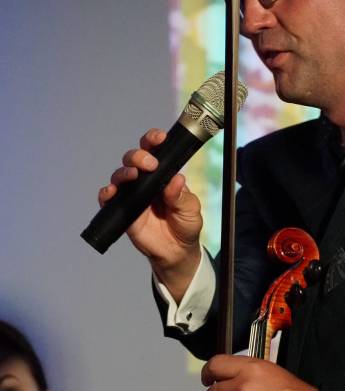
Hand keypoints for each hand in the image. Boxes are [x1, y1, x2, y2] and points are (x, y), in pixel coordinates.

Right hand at [97, 128, 202, 302]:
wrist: (176, 252)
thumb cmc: (185, 225)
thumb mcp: (191, 210)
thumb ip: (182, 196)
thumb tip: (176, 180)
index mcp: (163, 174)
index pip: (155, 150)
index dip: (154, 140)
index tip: (160, 138)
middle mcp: (145, 180)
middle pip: (133, 158)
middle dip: (138, 155)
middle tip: (150, 164)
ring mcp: (132, 194)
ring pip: (120, 175)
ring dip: (124, 172)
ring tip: (134, 175)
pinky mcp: (122, 211)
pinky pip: (108, 199)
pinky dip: (106, 193)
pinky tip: (112, 192)